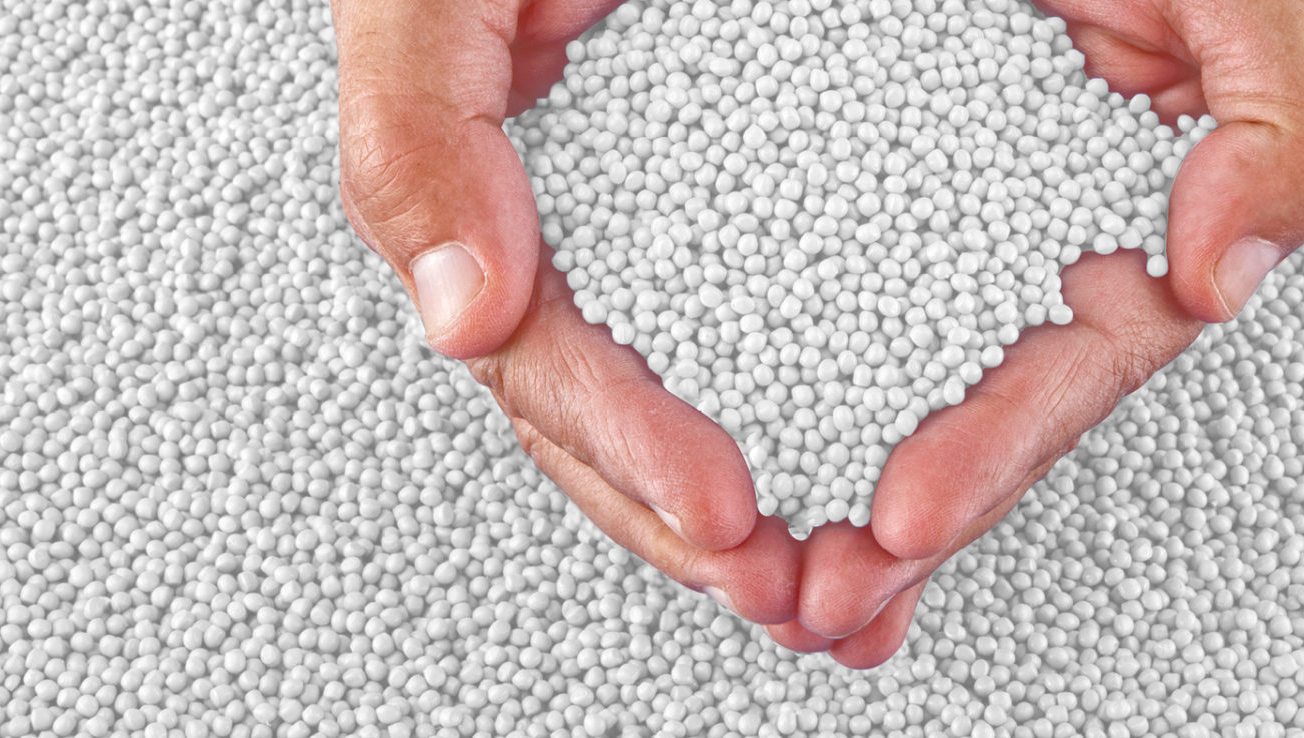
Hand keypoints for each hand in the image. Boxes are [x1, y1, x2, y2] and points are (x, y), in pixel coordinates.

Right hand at [332, 0, 800, 623]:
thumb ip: (415, 125)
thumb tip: (461, 312)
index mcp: (501, 190)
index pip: (541, 364)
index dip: (621, 449)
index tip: (723, 510)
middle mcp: (581, 220)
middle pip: (613, 423)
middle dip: (698, 526)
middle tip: (804, 602)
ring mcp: (661, 217)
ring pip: (690, 397)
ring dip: (764, 510)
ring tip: (852, 594)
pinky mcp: (758, 195)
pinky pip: (788, 323)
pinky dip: (836, 413)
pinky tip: (888, 484)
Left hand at [780, 0, 1303, 665]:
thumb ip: (1290, 111)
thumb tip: (1218, 276)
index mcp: (1111, 171)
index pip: (1078, 347)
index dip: (1004, 445)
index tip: (914, 513)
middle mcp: (1011, 190)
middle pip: (960, 388)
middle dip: (889, 515)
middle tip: (814, 598)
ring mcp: (910, 175)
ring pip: (855, 359)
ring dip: (804, 476)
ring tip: (748, 565)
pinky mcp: (801, 141)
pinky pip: (755, 278)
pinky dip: (717, 375)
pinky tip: (693, 453)